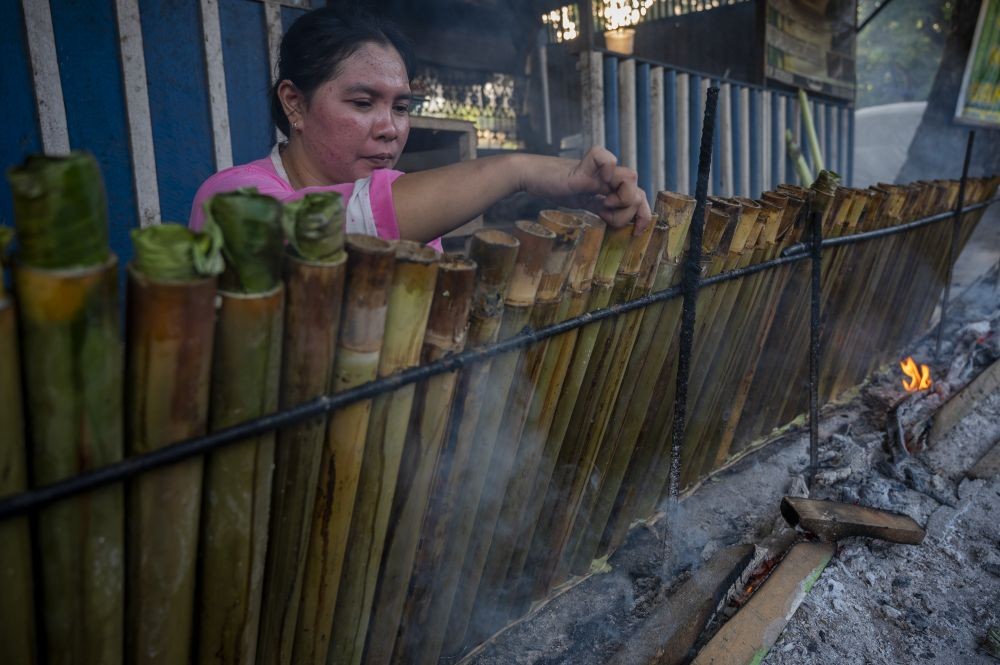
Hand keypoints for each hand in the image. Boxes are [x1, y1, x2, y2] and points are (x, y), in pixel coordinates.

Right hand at [526, 146, 652, 233]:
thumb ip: (604, 211)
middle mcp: (610, 176)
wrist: (534, 177)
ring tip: (603, 203)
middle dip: (630, 212)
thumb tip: (623, 225)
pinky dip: (608, 171)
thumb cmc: (558, 190)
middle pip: (639, 191)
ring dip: (622, 197)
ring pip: (631, 177)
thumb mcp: (586, 206)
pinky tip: (598, 182)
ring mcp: (599, 170)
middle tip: (609, 216)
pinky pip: (608, 159)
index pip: (640, 198)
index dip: (644, 216)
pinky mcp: (586, 164)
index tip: (637, 232)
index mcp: (611, 186)